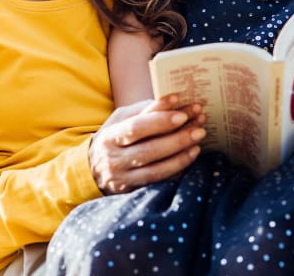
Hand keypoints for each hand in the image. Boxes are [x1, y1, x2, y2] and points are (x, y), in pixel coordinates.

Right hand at [89, 95, 205, 194]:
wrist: (93, 169)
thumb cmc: (114, 136)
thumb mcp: (121, 118)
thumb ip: (143, 110)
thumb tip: (173, 102)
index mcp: (109, 137)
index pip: (136, 128)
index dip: (160, 121)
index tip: (182, 113)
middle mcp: (114, 160)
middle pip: (149, 150)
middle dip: (177, 138)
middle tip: (199, 127)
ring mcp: (124, 179)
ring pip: (156, 170)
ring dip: (181, 155)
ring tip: (198, 142)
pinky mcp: (133, 191)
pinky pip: (159, 182)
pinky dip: (176, 169)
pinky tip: (190, 157)